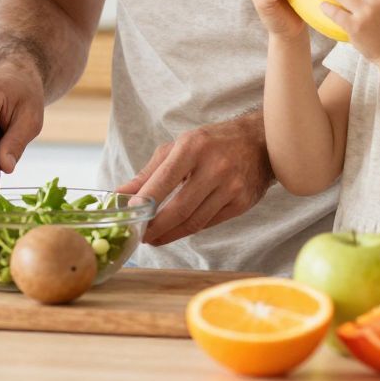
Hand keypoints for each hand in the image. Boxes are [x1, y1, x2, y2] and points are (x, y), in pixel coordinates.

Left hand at [117, 112, 272, 244]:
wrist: (259, 142)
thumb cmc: (211, 143)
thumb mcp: (178, 147)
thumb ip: (148, 173)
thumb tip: (120, 195)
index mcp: (193, 148)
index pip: (163, 180)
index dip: (144, 202)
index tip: (129, 215)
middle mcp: (215, 167)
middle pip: (179, 209)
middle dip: (156, 227)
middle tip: (140, 236)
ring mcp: (231, 187)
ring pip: (194, 221)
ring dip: (170, 234)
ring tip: (154, 238)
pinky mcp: (242, 203)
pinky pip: (209, 223)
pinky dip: (189, 230)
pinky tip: (176, 231)